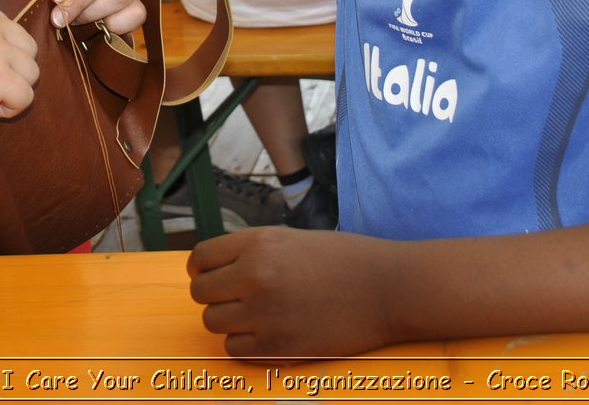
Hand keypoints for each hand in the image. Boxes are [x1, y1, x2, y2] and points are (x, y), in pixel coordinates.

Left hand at [188, 228, 399, 356]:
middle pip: (200, 292)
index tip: (210, 276)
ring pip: (213, 322)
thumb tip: (217, 268)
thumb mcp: (292, 239)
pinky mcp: (278, 346)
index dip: (201, 269)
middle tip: (238, 299)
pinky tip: (268, 334)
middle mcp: (255, 275)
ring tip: (257, 316)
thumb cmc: (345, 260)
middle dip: (215, 296)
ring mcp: (264, 313)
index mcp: (258, 243)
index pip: (200, 258)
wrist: (389, 288)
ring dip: (230, 322)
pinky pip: (234, 350)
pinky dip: (246, 345)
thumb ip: (253, 251)